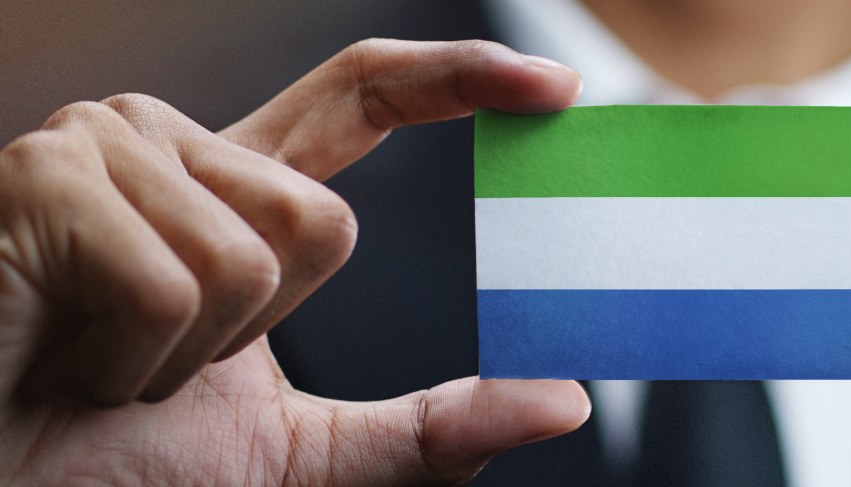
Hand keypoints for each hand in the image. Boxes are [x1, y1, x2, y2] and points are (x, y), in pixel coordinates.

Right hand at [0, 39, 587, 484]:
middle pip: (326, 220)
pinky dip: (134, 361)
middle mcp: (171, 146)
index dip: (457, 79)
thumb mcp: (301, 457)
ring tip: (98, 361)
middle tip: (152, 366)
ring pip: (260, 251)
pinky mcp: (46, 175)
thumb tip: (562, 402)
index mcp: (231, 193)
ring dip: (189, 355)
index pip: (360, 99)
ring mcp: (103, 147)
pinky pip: (177, 281)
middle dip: (258, 334)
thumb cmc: (107, 468)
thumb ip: (428, 430)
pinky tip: (62, 358)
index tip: (553, 89)